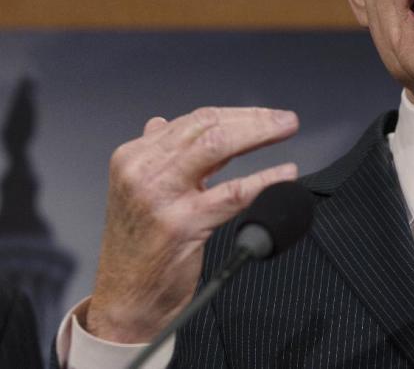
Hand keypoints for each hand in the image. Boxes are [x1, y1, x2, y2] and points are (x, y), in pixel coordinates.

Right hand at [85, 107, 299, 342]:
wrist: (126, 301)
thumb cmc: (139, 248)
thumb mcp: (141, 192)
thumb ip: (160, 158)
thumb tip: (165, 122)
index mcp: (134, 157)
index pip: (195, 120)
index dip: (238, 115)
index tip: (266, 116)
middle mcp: (142, 170)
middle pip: (208, 127)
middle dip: (254, 119)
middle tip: (286, 120)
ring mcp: (159, 196)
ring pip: (218, 148)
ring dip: (259, 134)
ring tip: (286, 132)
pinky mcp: (181, 224)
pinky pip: (232, 193)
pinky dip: (264, 179)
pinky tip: (286, 174)